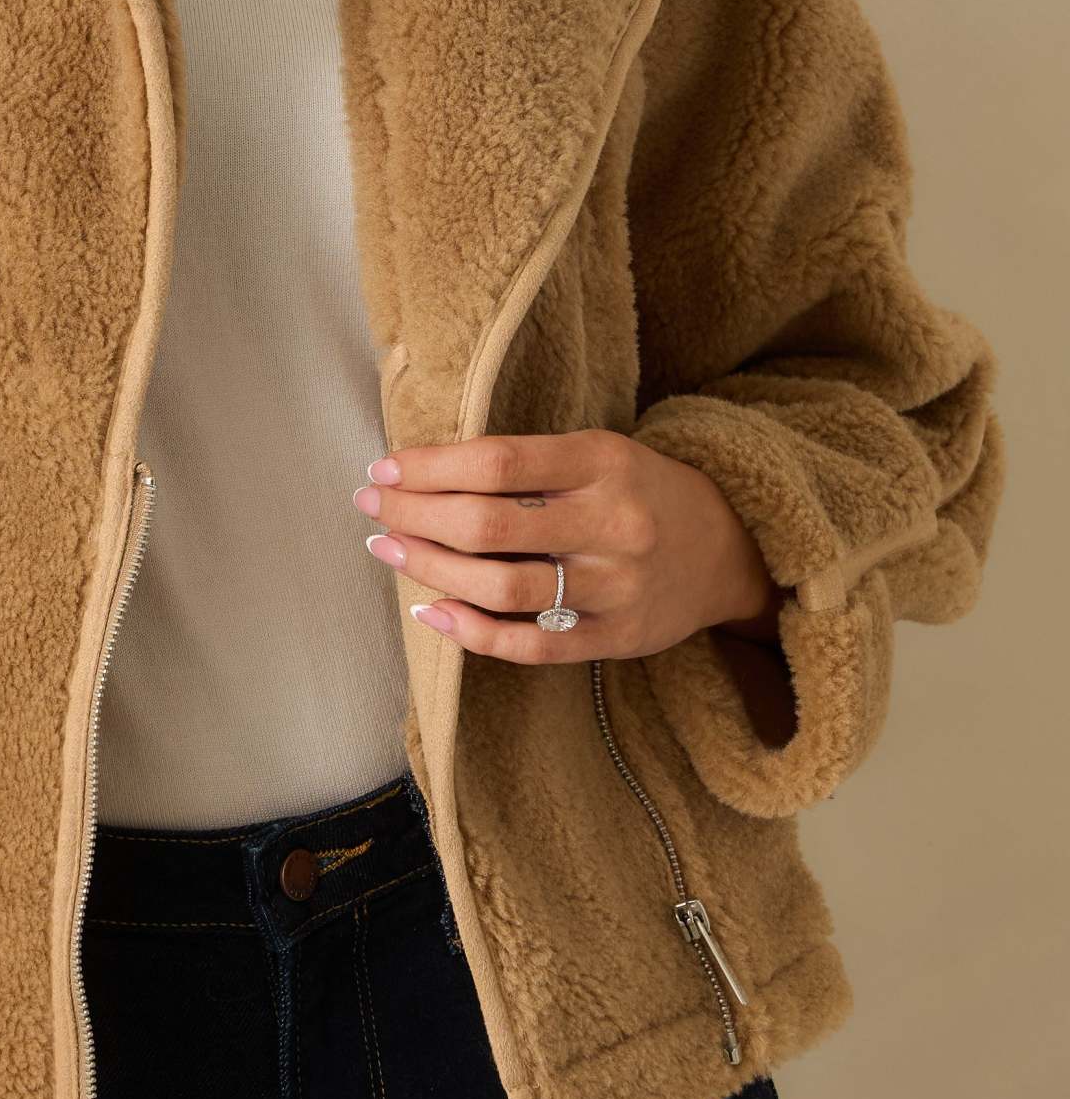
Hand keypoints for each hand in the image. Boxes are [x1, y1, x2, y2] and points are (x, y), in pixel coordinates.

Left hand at [354, 429, 790, 664]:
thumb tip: (422, 472)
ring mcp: (615, 587)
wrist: (727, 549)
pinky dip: (471, 632)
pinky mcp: (616, 639)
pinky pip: (529, 645)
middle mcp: (611, 523)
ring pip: (501, 588)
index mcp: (602, 461)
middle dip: (414, 516)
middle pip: (488, 526)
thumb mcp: (596, 453)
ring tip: (389, 550)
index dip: (429, 467)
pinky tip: (432, 611)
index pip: (496, 463)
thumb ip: (525, 462)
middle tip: (372, 508)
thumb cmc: (637, 490)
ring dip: (430, 569)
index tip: (383, 470)